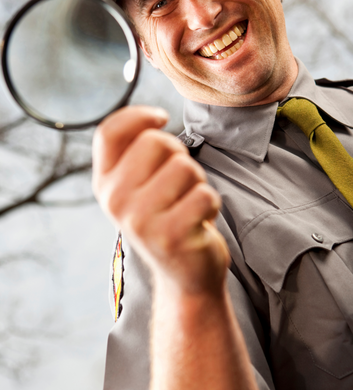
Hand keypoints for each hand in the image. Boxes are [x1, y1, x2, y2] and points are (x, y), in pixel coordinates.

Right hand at [92, 106, 228, 295]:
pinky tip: (200, 221)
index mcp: (104, 184)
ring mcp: (141, 221)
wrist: (184, 275)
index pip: (109, 132)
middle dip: (179, 153)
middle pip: (156, 142)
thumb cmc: (167, 216)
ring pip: (185, 166)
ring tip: (188, 203)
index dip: (139, 115)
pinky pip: (205, 194)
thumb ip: (135, 153)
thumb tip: (153, 118)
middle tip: (180, 181)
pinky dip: (211, 204)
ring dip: (197, 181)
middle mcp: (115, 201)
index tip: (161, 119)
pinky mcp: (171, 237)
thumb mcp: (138, 187)